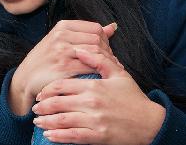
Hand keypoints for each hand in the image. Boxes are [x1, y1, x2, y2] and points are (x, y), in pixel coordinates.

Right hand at [8, 20, 116, 114]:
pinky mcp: (63, 68)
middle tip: (110, 63)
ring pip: (95, 53)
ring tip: (108, 70)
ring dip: (105, 63)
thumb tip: (112, 27)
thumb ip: (86, 33)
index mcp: (62, 26)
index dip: (105, 40)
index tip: (106, 51)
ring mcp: (62, 52)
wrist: (25, 78)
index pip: (95, 28)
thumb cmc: (46, 59)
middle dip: (107, 52)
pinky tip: (100, 78)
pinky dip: (98, 73)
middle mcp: (61, 36)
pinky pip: (89, 67)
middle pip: (97, 40)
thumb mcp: (62, 40)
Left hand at [31, 49, 165, 144]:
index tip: (41, 93)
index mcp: (94, 86)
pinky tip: (50, 135)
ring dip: (47, 122)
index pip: (63, 85)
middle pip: (58, 103)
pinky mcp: (98, 137)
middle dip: (43, 106)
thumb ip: (98, 60)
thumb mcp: (119, 74)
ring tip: (38, 121)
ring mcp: (94, 121)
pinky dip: (59, 136)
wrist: (150, 122)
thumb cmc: (133, 98)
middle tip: (35, 107)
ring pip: (63, 121)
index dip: (48, 90)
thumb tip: (81, 48)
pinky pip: (73, 137)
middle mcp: (92, 103)